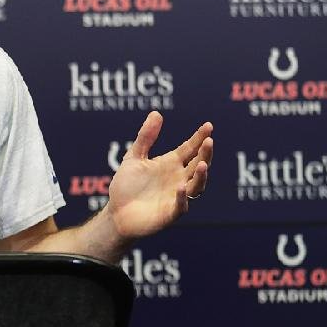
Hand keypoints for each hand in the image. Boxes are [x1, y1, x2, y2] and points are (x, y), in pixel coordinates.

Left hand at [106, 111, 212, 239]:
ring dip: (201, 176)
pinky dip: (182, 197)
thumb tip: (157, 113)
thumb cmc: (127, 185)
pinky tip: (181, 187)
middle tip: (209, 141)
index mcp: (171, 164)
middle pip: (198, 164)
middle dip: (205, 153)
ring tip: (203, 164)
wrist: (116, 212)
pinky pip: (180, 205)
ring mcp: (177, 196)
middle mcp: (178, 178)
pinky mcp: (170, 213)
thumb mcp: (134, 157)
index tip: (208, 125)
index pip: (190, 149)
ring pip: (196, 186)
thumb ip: (145, 137)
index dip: (200, 138)